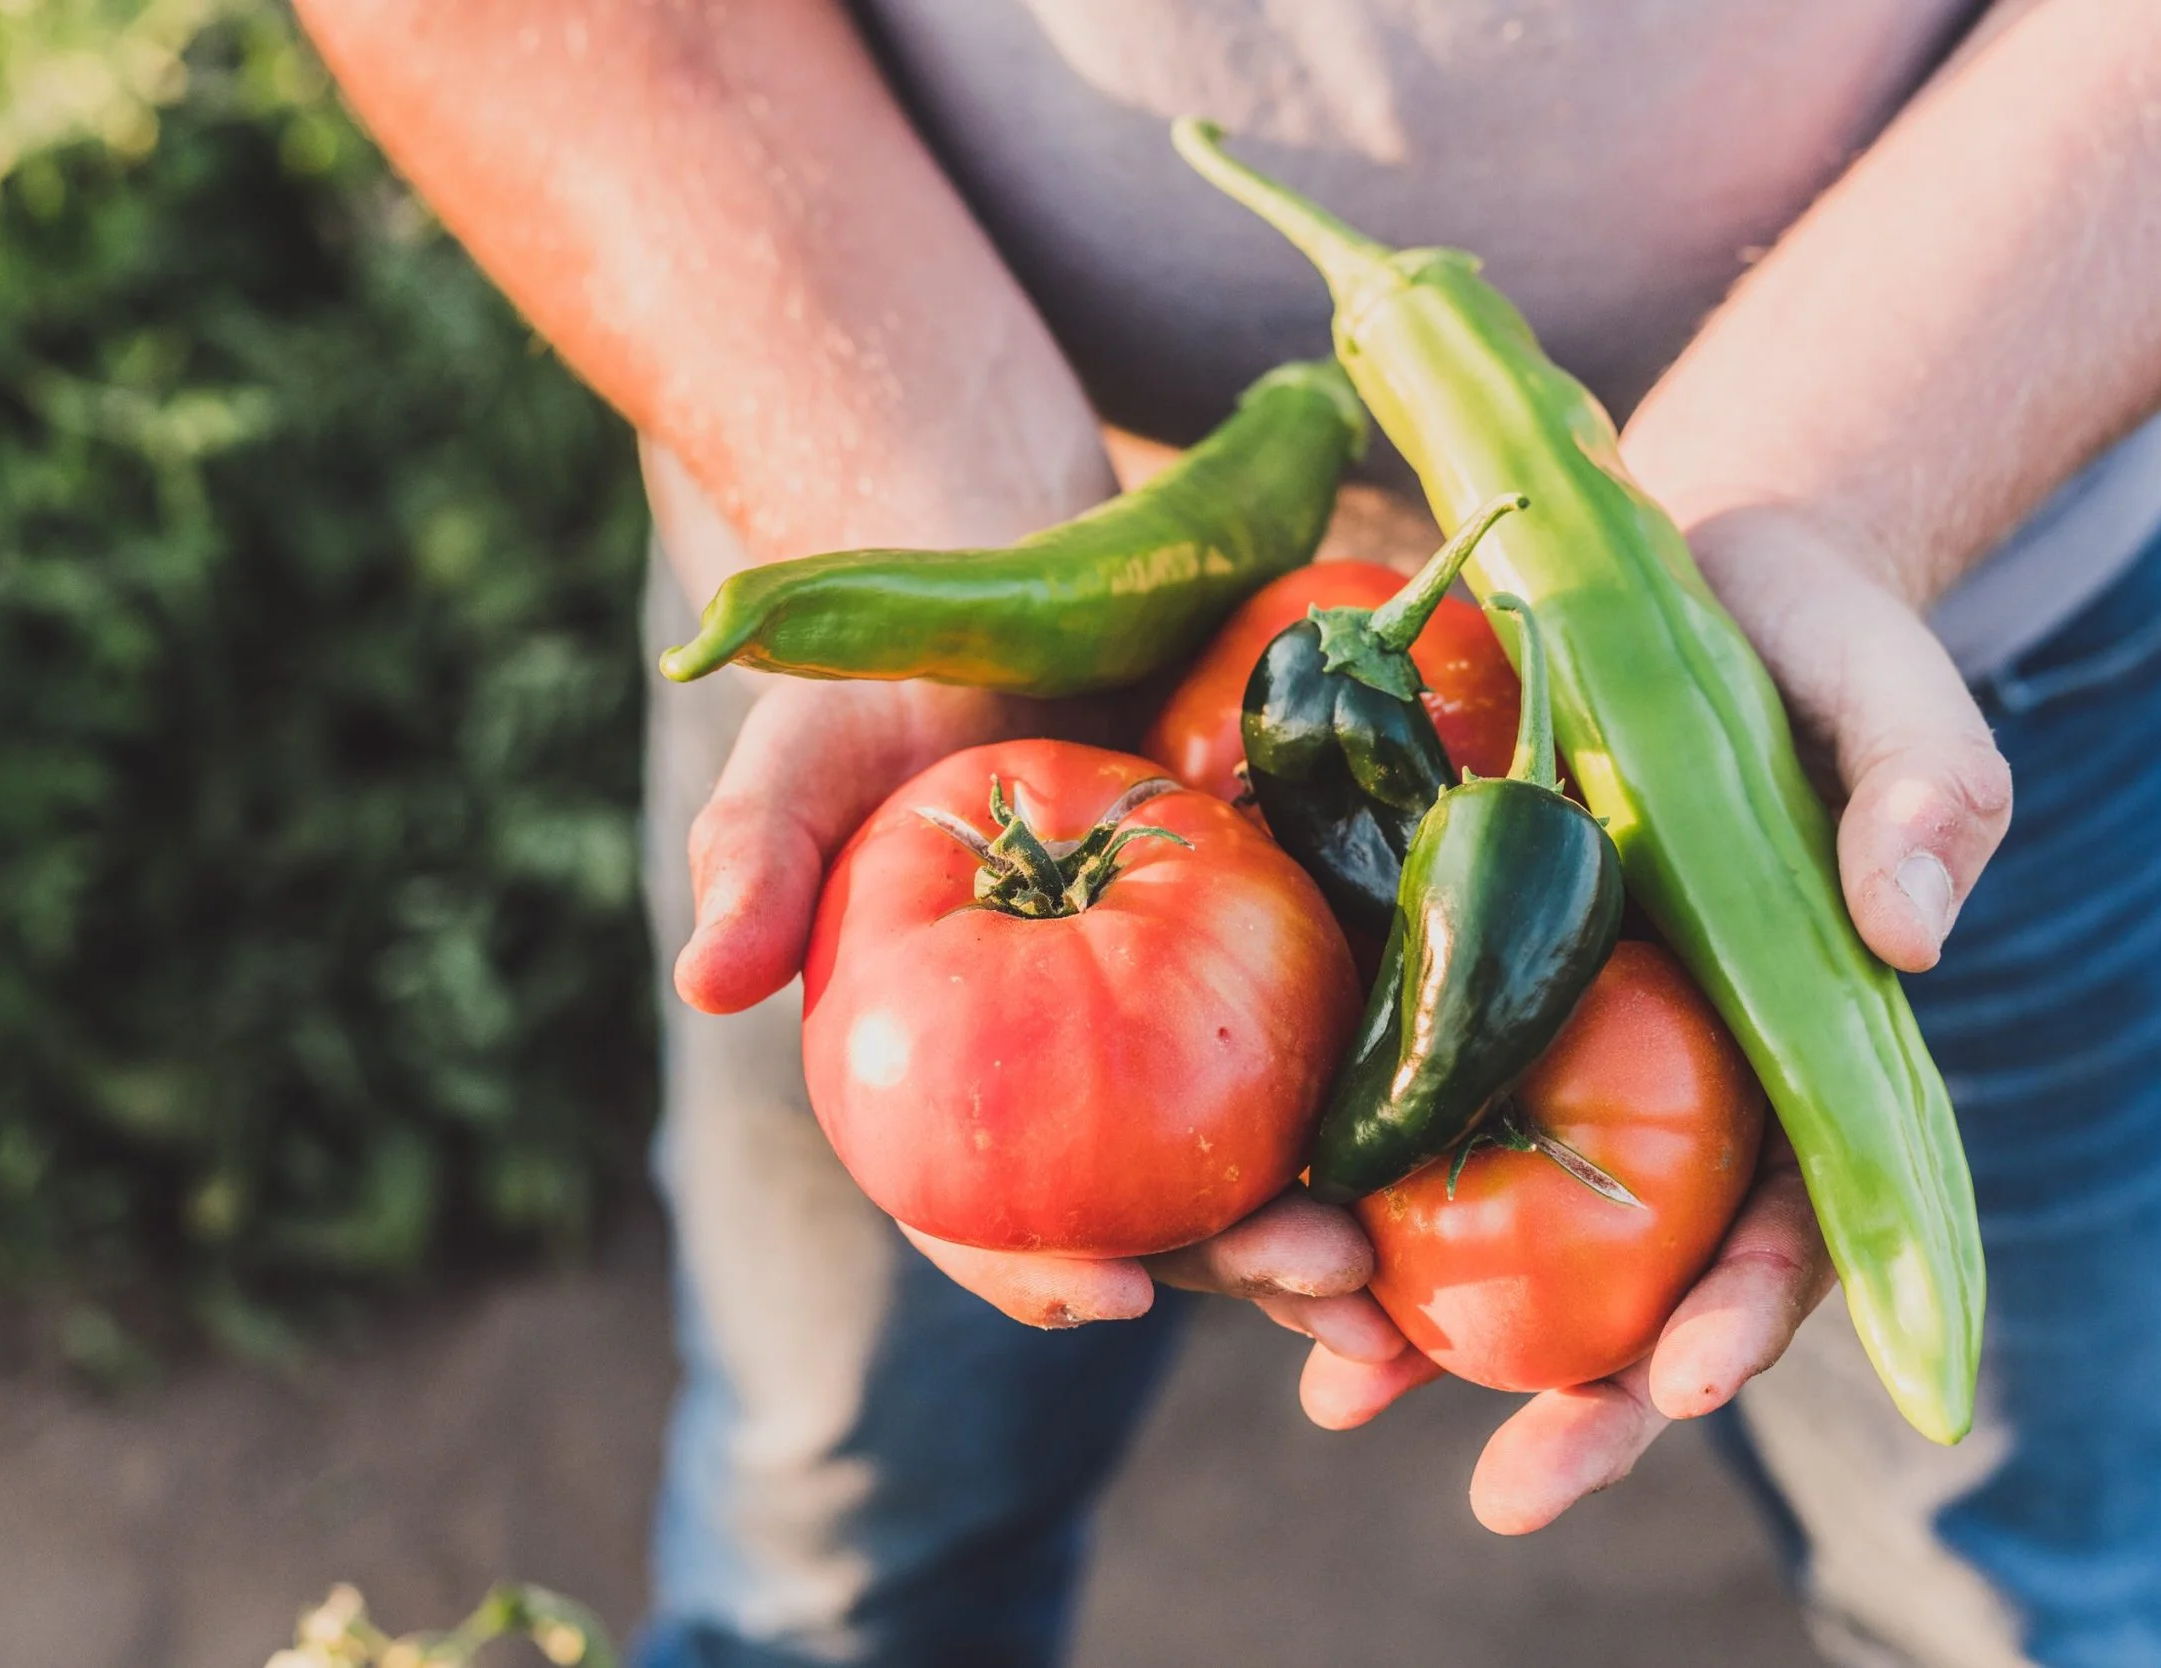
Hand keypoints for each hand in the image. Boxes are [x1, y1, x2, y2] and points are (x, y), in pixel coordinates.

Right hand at [676, 675, 1402, 1342]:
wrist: (1007, 596)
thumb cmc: (880, 690)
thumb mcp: (798, 754)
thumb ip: (752, 856)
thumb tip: (706, 981)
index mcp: (943, 1081)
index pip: (972, 1210)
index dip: (1031, 1264)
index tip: (1106, 1292)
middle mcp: (1058, 1085)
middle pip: (1144, 1215)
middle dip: (1232, 1271)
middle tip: (1323, 1286)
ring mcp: (1169, 1034)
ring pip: (1250, 1165)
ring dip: (1324, 1230)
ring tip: (1401, 1276)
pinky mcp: (1265, 962)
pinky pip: (1329, 1053)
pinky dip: (1384, 1109)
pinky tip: (1455, 1137)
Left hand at [1279, 506, 1998, 1529]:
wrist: (1648, 571)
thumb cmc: (1794, 639)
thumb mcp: (1878, 686)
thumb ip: (1923, 789)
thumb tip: (1917, 933)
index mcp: (1796, 1047)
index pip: (1796, 1213)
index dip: (1753, 1307)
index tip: (1691, 1377)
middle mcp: (1672, 1080)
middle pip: (1645, 1275)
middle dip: (1591, 1396)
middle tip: (1518, 1489)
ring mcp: (1550, 1050)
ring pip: (1503, 1233)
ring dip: (1429, 1334)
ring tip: (1343, 1392)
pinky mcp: (1442, 996)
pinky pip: (1392, 1121)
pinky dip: (1341, 1200)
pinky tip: (1272, 1267)